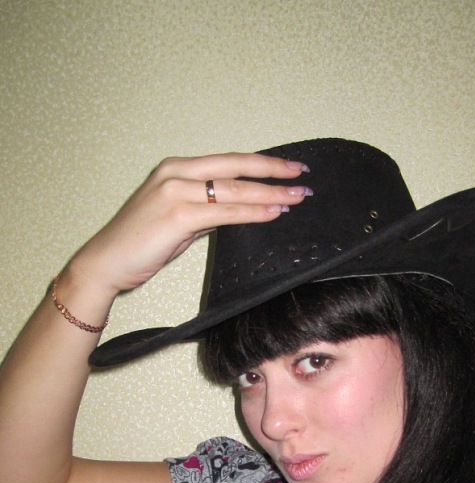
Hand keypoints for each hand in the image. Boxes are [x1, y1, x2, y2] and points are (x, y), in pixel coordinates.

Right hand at [66, 152, 310, 295]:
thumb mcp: (177, 220)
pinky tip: (274, 212)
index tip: (289, 167)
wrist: (106, 262)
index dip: (261, 163)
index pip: (228, 162)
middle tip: (303, 175)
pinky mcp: (178, 215)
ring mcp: (176, 191)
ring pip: (234, 189)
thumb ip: (204, 211)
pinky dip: (252, 212)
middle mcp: (176, 173)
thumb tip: (235, 212)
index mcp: (176, 168)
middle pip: (236, 167)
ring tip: (297, 197)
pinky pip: (225, 212)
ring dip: (270, 193)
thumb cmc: (139, 244)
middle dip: (273, 171)